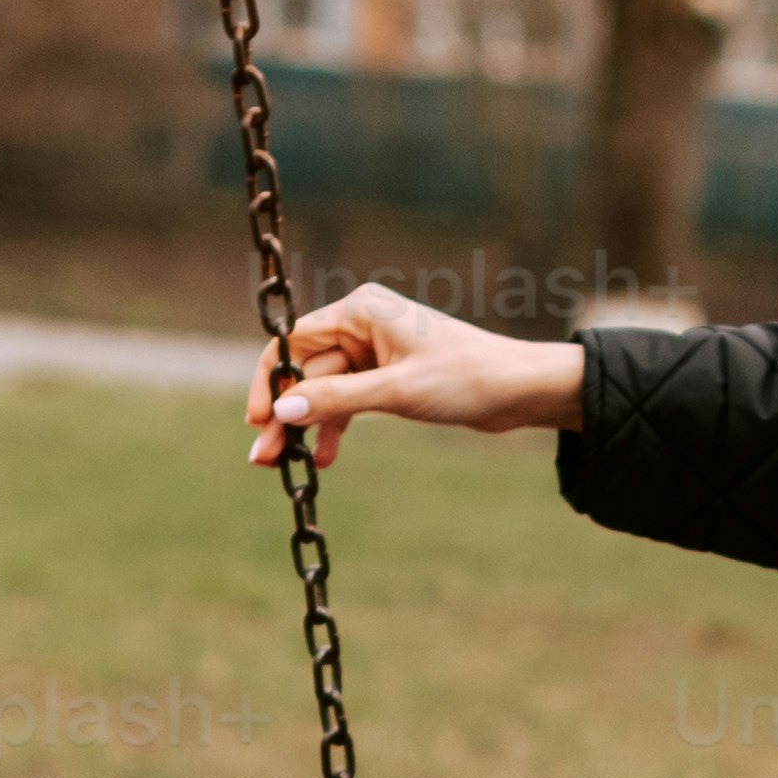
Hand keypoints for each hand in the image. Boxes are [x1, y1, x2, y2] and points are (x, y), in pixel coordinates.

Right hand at [249, 285, 589, 470]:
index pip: (293, 343)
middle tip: (263, 459)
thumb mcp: (396, 392)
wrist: (520, 389)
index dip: (269, 382)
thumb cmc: (466, 378)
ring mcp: (376, 351)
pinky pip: (350, 400)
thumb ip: (337, 400)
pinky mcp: (389, 375)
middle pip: (306, 371)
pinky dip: (336, 426)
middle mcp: (363, 324)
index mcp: (360, 310)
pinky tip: (324, 458)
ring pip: (325, 390)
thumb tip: (283, 410)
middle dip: (285, 414)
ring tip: (289, 466)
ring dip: (307, 425)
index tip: (256, 421)